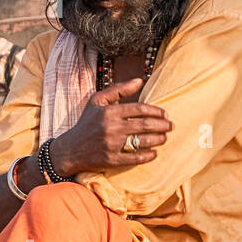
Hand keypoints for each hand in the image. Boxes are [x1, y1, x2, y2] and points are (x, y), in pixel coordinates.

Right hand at [48, 78, 170, 175]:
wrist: (70, 149)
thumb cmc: (86, 122)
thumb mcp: (98, 101)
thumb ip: (119, 89)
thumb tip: (140, 80)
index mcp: (109, 111)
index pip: (140, 109)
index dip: (156, 111)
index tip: (165, 114)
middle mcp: (111, 128)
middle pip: (145, 125)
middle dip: (162, 125)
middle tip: (171, 126)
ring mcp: (112, 145)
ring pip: (143, 141)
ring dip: (158, 139)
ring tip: (165, 137)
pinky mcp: (112, 160)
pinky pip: (136, 158)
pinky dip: (148, 156)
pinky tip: (155, 153)